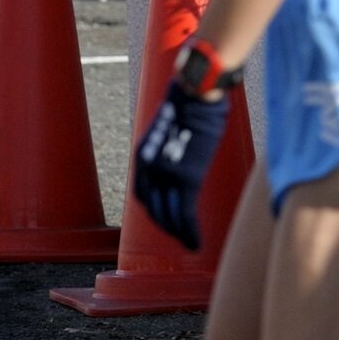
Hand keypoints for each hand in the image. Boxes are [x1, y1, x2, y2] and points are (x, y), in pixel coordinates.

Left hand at [132, 80, 230, 250]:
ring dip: (178, 234)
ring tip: (189, 245)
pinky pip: (185, 213)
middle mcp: (149, 168)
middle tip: (179, 236)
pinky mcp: (186, 178)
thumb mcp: (171, 129)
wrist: (195, 94)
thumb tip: (183, 153)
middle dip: (166, 225)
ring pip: (170, 215)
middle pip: (154, 207)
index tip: (166, 218)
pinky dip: (189, 232)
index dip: (154, 210)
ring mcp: (166, 174)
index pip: (143, 194)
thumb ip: (171, 148)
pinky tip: (195, 244)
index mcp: (143, 157)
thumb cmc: (191, 105)